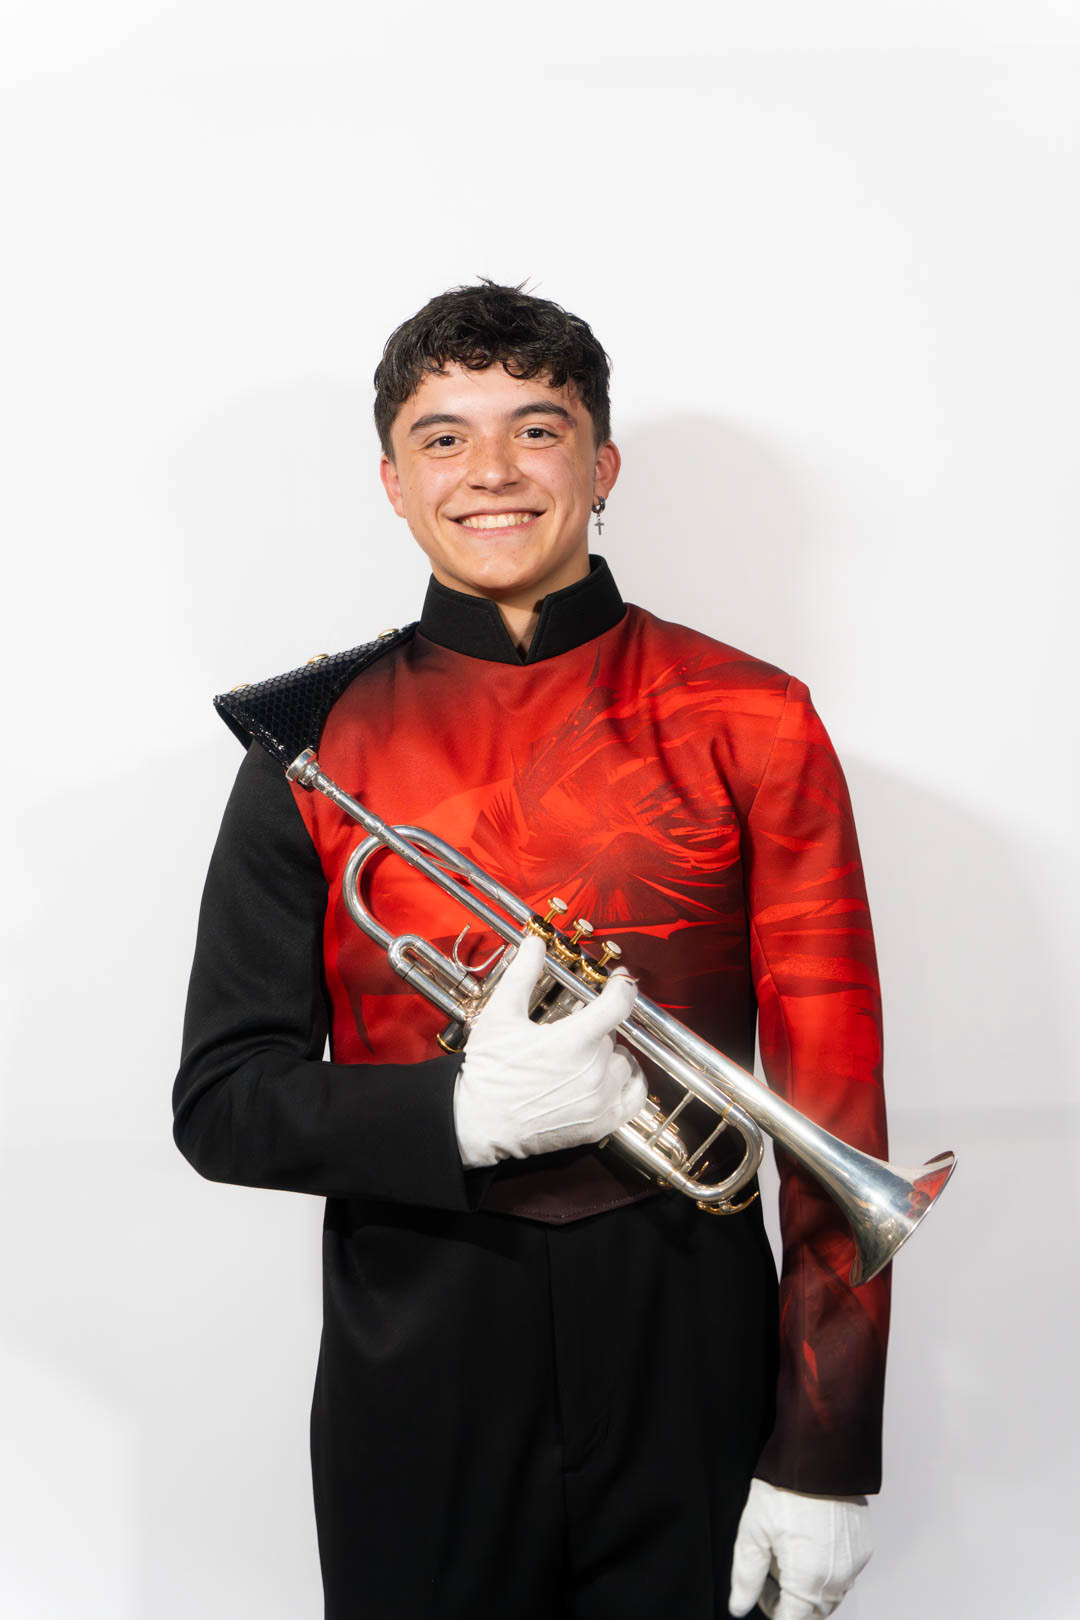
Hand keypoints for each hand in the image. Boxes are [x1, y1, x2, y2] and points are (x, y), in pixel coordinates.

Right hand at [452, 932, 646, 1167]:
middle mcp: (592, 1072)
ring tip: (585, 1055)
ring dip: (611, 1055)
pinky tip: (616, 1076)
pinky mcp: (600, 1125)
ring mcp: (599, 1101)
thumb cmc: (488, 1071)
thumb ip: (522, 974)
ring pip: (624, 1063)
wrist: (478, 1123)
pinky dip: (631, 1082)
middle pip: (613, 1035)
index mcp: (571, 1041)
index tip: (619, 981)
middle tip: (573, 1030)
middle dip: (595, 1028)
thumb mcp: (501, 1015)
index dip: (623, 986)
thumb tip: (535, 942)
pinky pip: (635, 1097)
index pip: (618, 1005)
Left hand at [729, 1478, 871, 1619]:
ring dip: (809, 1585)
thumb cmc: (784, 1489)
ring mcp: (854, 1564)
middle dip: (790, 1599)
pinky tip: (810, 1541)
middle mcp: (837, 1579)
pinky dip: (826, 1569)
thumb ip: (746, 1575)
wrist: (820, 1455)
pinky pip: (845, 1573)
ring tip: (789, 1551)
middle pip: (812, 1611)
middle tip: (771, 1568)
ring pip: (830, 1594)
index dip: (772, 1610)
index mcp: (807, 1580)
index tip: (760, 1591)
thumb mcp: (753, 1531)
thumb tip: (739, 1605)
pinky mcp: (863, 1548)